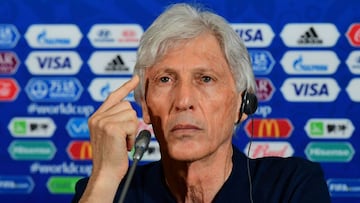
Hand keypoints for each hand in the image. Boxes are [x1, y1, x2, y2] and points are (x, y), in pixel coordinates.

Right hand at [80, 75, 139, 202]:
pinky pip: (132, 125)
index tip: (136, 78)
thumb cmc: (111, 157)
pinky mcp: (111, 128)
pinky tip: (124, 145)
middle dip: (131, 122)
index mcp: (96, 118)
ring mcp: (103, 121)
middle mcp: (97, 117)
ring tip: (123, 142)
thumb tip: (129, 108)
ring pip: (131, 114)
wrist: (106, 173)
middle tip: (124, 138)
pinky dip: (132, 136)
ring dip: (132, 130)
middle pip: (127, 106)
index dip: (126, 87)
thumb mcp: (110, 135)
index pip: (113, 96)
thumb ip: (115, 120)